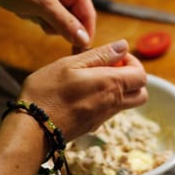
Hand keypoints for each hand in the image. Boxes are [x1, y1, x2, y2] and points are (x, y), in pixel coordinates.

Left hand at [0, 0, 95, 46]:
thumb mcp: (41, 5)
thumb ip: (65, 23)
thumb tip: (84, 40)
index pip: (88, 12)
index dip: (86, 33)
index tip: (80, 50)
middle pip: (75, 17)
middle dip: (59, 25)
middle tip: (42, 21)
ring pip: (61, 19)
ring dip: (46, 22)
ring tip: (31, 12)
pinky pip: (48, 16)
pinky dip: (38, 18)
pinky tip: (26, 10)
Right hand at [20, 39, 147, 140]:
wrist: (33, 128)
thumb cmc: (48, 91)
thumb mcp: (71, 64)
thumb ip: (101, 55)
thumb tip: (123, 46)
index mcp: (111, 85)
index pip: (141, 76)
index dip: (132, 63)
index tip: (114, 58)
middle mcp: (113, 104)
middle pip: (140, 93)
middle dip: (131, 78)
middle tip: (109, 68)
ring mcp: (103, 118)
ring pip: (126, 103)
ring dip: (118, 89)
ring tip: (92, 79)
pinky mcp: (93, 126)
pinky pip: (110, 111)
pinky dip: (106, 100)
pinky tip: (82, 93)